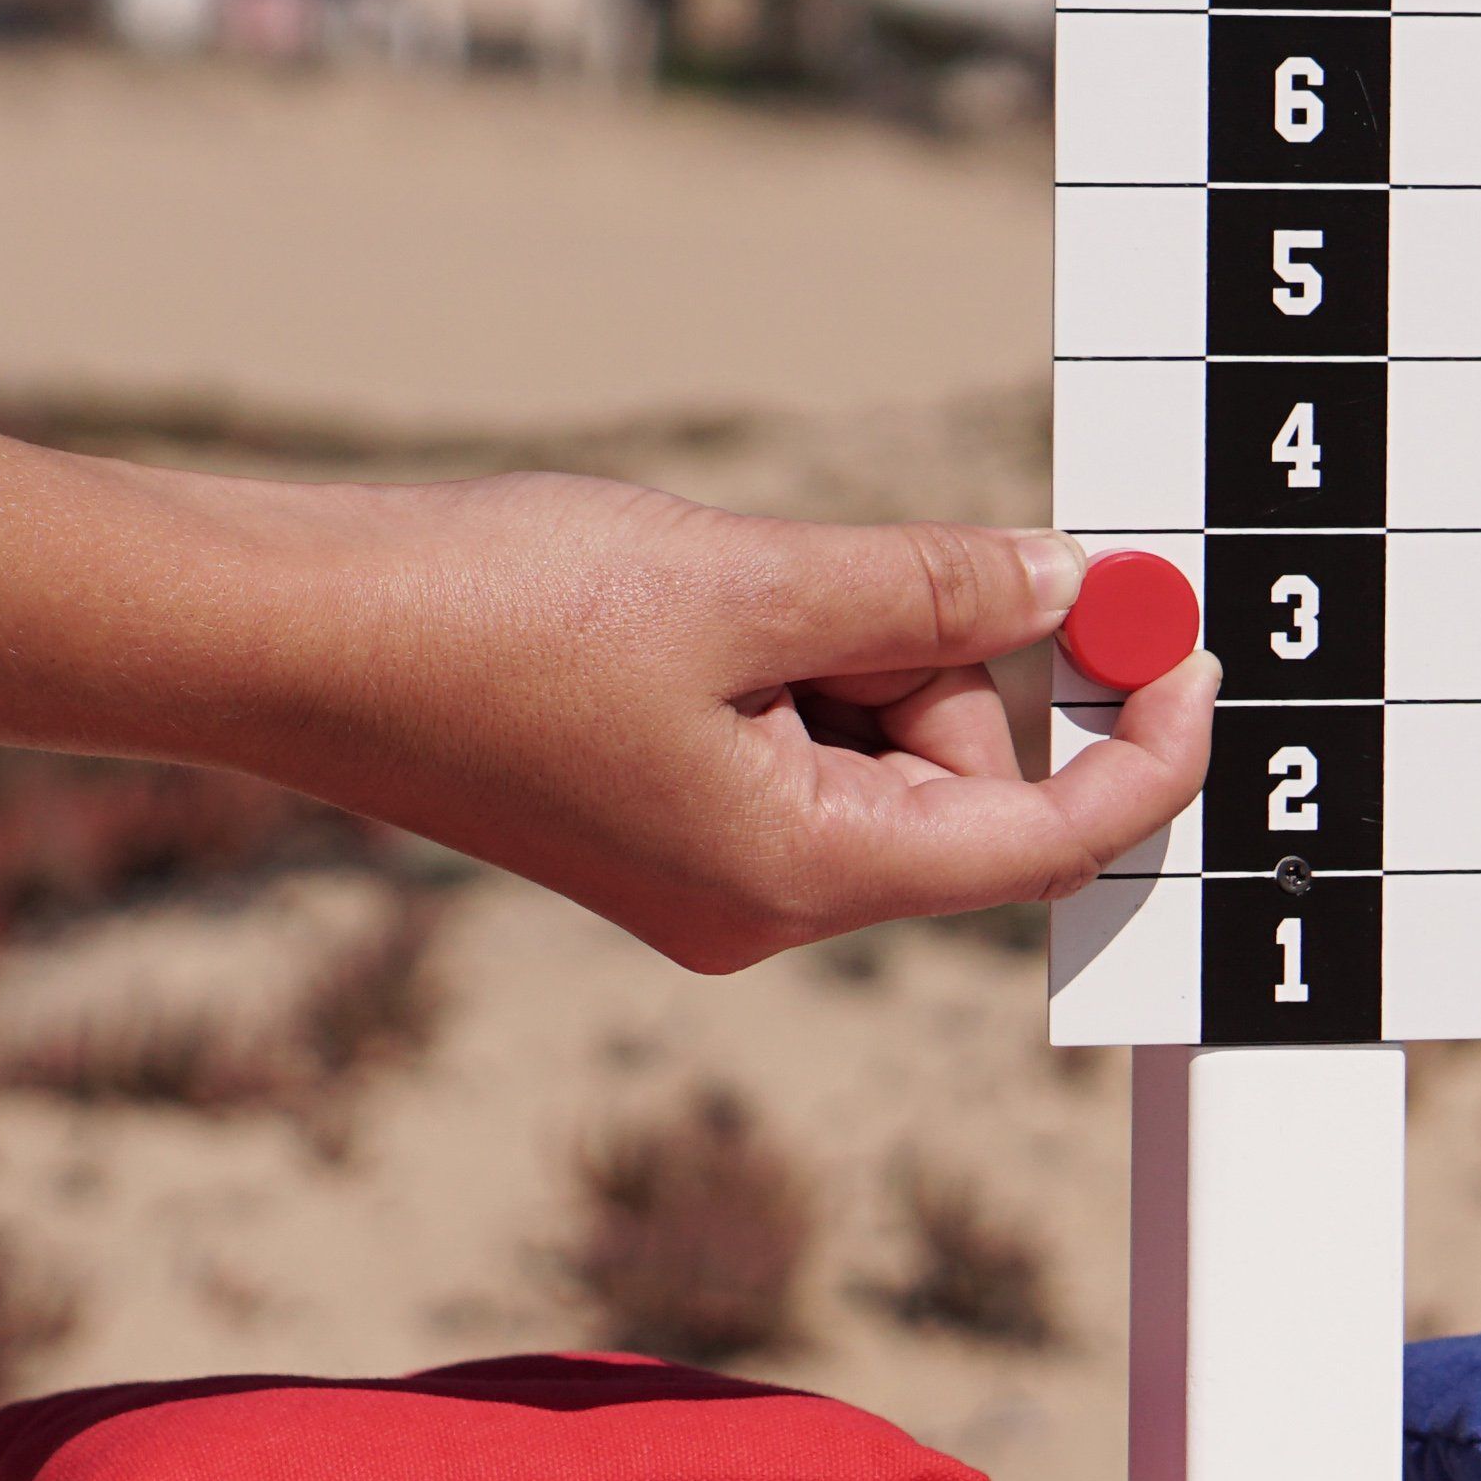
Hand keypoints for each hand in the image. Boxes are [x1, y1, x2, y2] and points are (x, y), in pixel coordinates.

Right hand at [257, 473, 1213, 966]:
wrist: (289, 632)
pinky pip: (800, 731)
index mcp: (802, 879)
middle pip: (959, 776)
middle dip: (930, 654)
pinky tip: (686, 602)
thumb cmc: (490, 615)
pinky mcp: (671, 813)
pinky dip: (789, 650)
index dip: (1144, 752)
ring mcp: (717, 867)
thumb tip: (1071, 584)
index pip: (1046, 843)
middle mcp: (772, 903)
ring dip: (844, 636)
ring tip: (707, 586)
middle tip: (807, 577)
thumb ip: (931, 591)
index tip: (1191, 647)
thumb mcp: (747, 581)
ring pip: (881, 739)